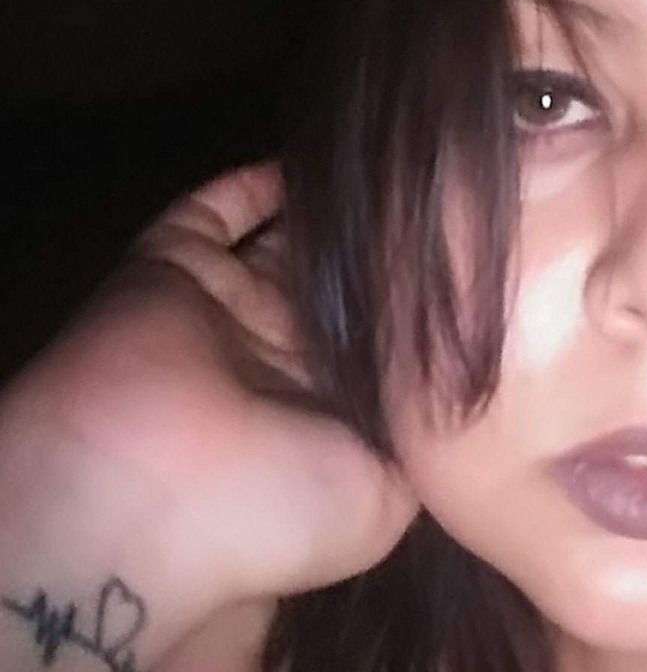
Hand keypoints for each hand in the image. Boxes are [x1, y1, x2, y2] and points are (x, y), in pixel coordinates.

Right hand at [3, 162, 417, 605]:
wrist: (142, 498)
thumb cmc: (276, 510)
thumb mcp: (383, 504)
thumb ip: (420, 440)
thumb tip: (456, 391)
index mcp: (327, 411)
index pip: (382, 342)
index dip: (424, 305)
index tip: (479, 262)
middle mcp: (281, 355)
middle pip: (341, 284)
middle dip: (384, 252)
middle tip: (445, 202)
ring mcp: (229, 307)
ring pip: (290, 242)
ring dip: (332, 215)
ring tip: (395, 176)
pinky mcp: (179, 264)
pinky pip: (217, 210)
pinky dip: (257, 183)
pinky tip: (315, 162)